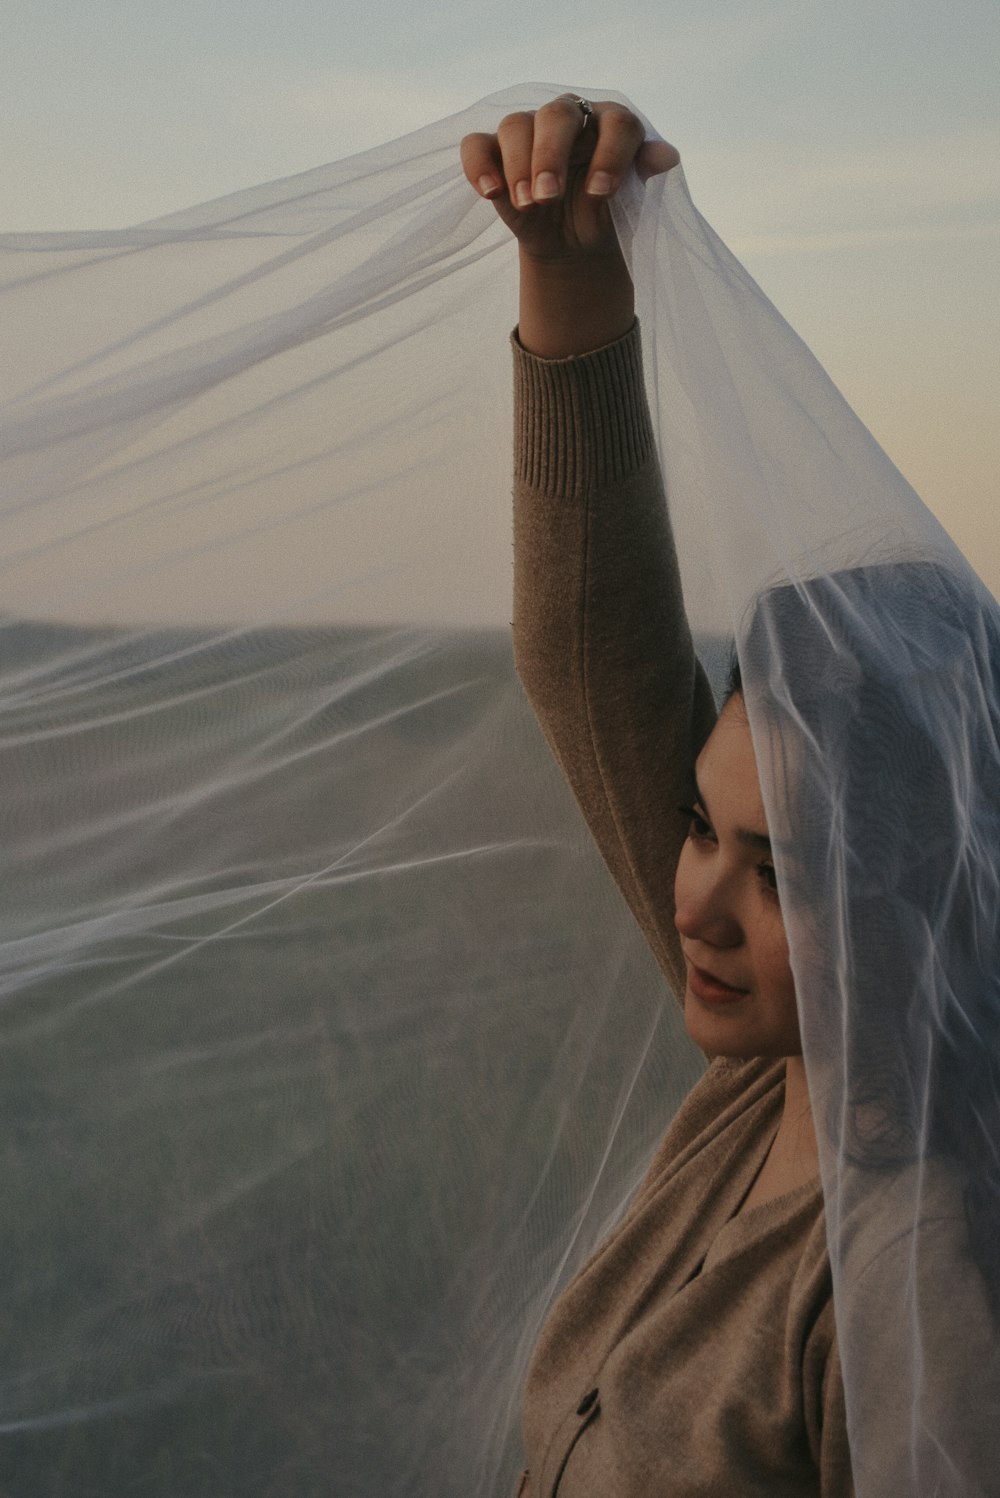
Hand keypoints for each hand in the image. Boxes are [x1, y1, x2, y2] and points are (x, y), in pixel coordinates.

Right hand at [461, 96, 677, 356]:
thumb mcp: (628, 202)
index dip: (610, 153)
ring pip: (515, 125)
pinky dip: (479, 166)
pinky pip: (477, 144)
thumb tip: (665, 157)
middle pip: (557, 115)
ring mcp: (528, 131)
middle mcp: (568, 118)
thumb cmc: (602, 212)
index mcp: (609, 124)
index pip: (616, 122)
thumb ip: (642, 175)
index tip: (601, 193)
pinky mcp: (494, 152)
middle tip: (550, 197)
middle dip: (551, 155)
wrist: (570, 240)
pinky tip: (491, 194)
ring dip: (518, 166)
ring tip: (529, 205)